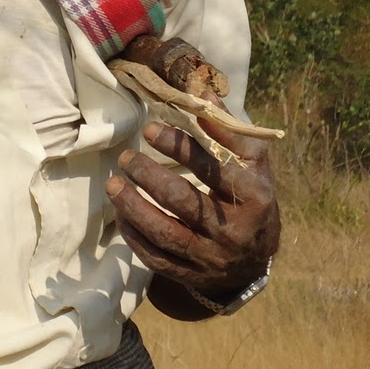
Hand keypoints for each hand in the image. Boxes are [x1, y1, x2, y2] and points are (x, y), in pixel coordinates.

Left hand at [106, 114, 280, 300]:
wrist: (256, 258)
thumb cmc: (251, 197)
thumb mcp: (253, 163)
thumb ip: (228, 129)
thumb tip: (201, 93)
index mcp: (254, 198)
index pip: (215, 170)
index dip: (181, 148)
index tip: (150, 130)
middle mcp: (234, 231)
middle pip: (186, 203)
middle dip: (150, 178)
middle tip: (126, 157)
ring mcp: (211, 257)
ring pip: (166, 234)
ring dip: (134, 208)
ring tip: (113, 184)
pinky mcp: (191, 275)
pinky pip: (156, 258)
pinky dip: (134, 236)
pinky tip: (120, 214)